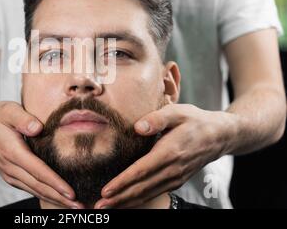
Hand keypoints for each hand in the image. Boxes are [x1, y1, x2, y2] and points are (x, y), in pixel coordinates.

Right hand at [0, 101, 82, 208]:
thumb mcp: (8, 110)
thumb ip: (23, 118)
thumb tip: (38, 128)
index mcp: (12, 151)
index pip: (37, 171)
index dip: (55, 183)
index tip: (70, 192)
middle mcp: (10, 167)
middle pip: (38, 186)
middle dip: (59, 197)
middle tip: (79, 205)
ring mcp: (9, 174)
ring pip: (34, 190)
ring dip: (53, 199)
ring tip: (72, 205)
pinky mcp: (11, 176)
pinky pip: (29, 188)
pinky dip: (44, 195)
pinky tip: (57, 197)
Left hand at [94, 103, 234, 208]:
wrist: (220, 135)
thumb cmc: (195, 121)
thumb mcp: (178, 112)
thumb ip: (157, 118)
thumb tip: (137, 127)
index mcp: (170, 152)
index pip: (141, 171)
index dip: (123, 182)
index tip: (106, 190)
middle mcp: (173, 170)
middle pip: (142, 188)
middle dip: (119, 199)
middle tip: (99, 206)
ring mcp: (176, 178)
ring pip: (148, 194)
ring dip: (127, 202)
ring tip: (108, 207)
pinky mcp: (177, 180)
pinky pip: (155, 193)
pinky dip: (139, 200)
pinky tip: (127, 202)